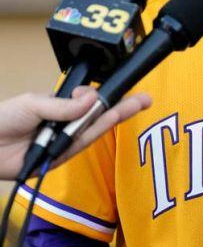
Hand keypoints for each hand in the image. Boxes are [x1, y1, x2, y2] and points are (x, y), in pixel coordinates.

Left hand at [0, 86, 150, 178]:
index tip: (108, 89)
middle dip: (122, 106)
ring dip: (116, 115)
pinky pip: (81, 143)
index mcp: (57, 107)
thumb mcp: (33, 104)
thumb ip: (62, 105)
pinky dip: (92, 130)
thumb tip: (90, 100)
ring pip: (95, 128)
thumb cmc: (2, 120)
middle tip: (145, 99)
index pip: (86, 101)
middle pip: (98, 115)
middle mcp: (64, 124)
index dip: (98, 96)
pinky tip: (108, 117)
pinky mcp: (61, 158)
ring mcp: (64, 141)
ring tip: (136, 104)